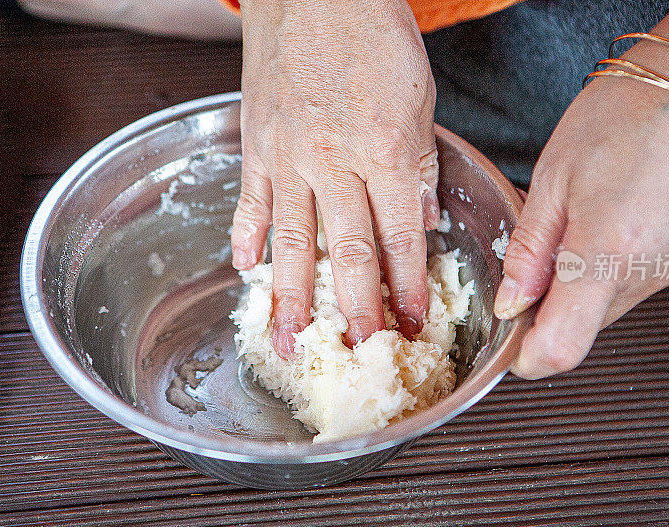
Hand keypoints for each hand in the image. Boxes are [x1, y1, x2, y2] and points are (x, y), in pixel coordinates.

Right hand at [231, 0, 438, 355]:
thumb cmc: (371, 35)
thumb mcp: (418, 100)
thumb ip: (417, 165)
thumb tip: (421, 219)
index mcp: (384, 152)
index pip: (400, 238)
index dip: (409, 286)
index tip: (413, 321)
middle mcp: (334, 163)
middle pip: (346, 253)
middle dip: (355, 309)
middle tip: (357, 349)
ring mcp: (289, 157)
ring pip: (291, 242)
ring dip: (293, 296)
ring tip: (290, 339)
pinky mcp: (257, 144)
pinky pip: (252, 202)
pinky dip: (247, 238)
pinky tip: (247, 270)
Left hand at [493, 67, 668, 378]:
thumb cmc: (623, 118)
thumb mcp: (552, 179)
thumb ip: (529, 251)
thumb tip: (511, 304)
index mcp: (606, 252)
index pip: (560, 349)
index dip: (524, 357)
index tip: (504, 338)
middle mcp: (644, 275)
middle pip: (576, 333)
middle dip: (540, 312)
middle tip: (527, 260)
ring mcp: (665, 274)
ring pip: (597, 314)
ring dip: (567, 290)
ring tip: (564, 231)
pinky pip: (621, 292)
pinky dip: (595, 276)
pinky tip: (591, 230)